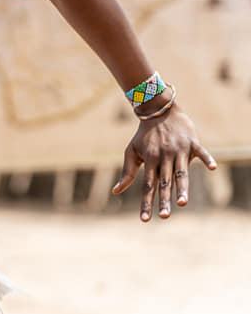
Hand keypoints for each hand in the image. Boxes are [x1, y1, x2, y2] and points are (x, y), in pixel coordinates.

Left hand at [112, 103, 215, 220]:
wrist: (158, 110)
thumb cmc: (145, 135)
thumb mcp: (132, 151)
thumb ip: (127, 172)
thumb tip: (115, 191)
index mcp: (150, 160)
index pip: (147, 186)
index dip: (146, 202)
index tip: (145, 220)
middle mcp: (164, 157)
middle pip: (164, 182)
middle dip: (164, 199)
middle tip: (165, 217)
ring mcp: (178, 149)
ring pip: (181, 171)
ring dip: (182, 187)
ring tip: (182, 202)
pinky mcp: (192, 142)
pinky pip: (201, 151)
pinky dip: (206, 158)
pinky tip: (213, 168)